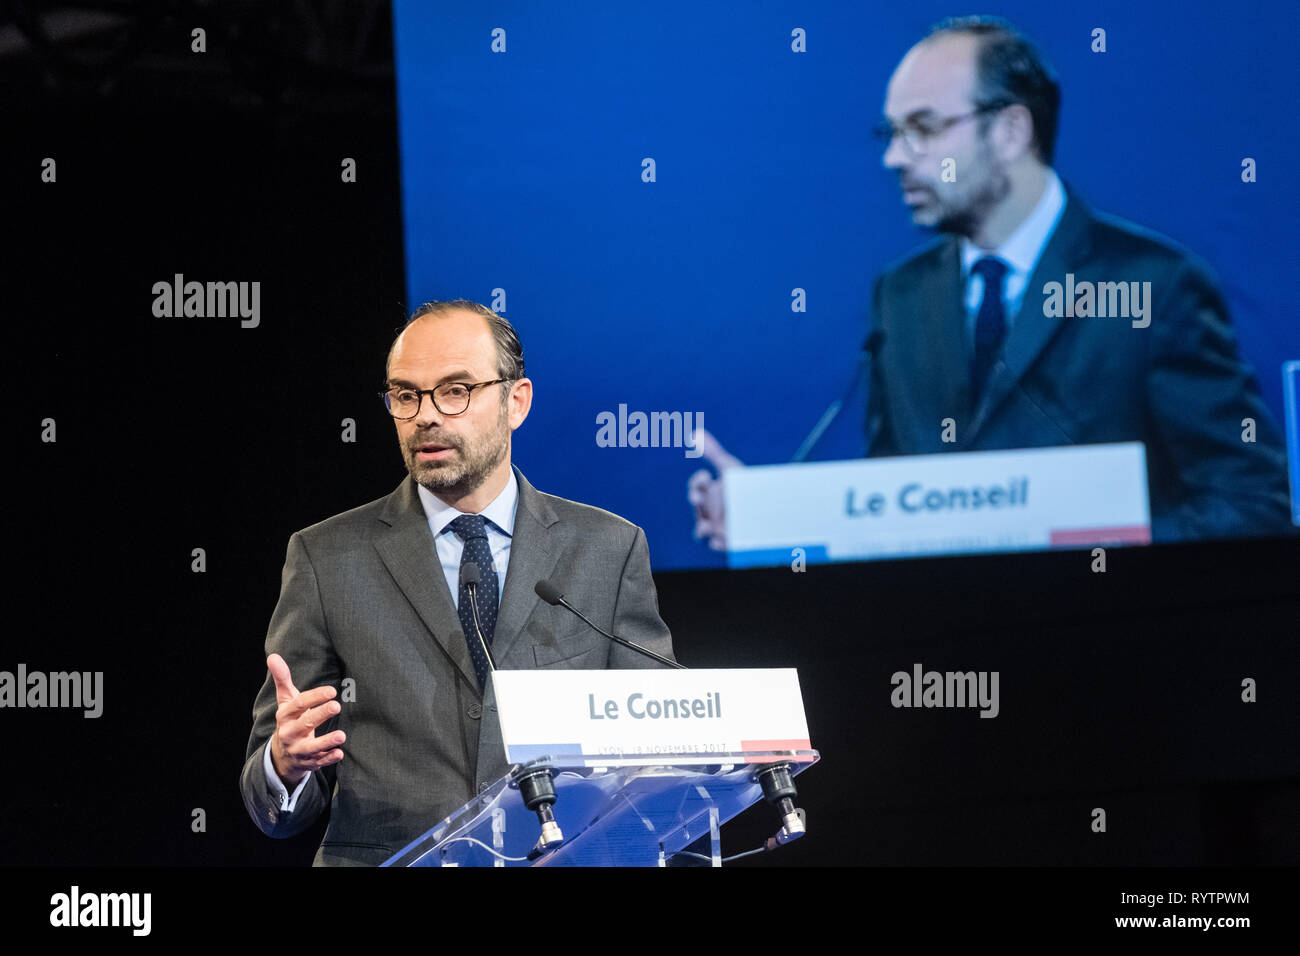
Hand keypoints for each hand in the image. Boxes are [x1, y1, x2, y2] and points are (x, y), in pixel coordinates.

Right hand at [267, 653, 344, 787]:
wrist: (281, 754)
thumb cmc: (290, 719)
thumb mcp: (285, 700)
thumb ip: (282, 679)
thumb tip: (273, 656)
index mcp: (286, 715)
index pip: (299, 704)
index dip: (314, 697)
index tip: (331, 691)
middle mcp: (290, 733)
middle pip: (305, 723)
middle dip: (321, 715)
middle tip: (336, 706)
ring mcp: (299, 749)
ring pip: (312, 747)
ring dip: (326, 742)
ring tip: (342, 736)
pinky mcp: (308, 762)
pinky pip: (318, 761)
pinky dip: (328, 758)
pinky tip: (339, 753)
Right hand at [686, 429, 743, 550]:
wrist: (767, 507)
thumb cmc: (745, 487)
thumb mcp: (729, 467)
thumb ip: (712, 451)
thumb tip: (695, 434)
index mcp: (710, 492)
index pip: (697, 486)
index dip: (697, 481)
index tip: (705, 476)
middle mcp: (710, 509)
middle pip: (697, 506)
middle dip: (696, 499)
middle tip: (697, 496)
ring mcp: (717, 525)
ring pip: (700, 529)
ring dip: (701, 527)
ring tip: (707, 526)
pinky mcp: (726, 540)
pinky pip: (716, 544)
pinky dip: (717, 542)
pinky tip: (722, 538)